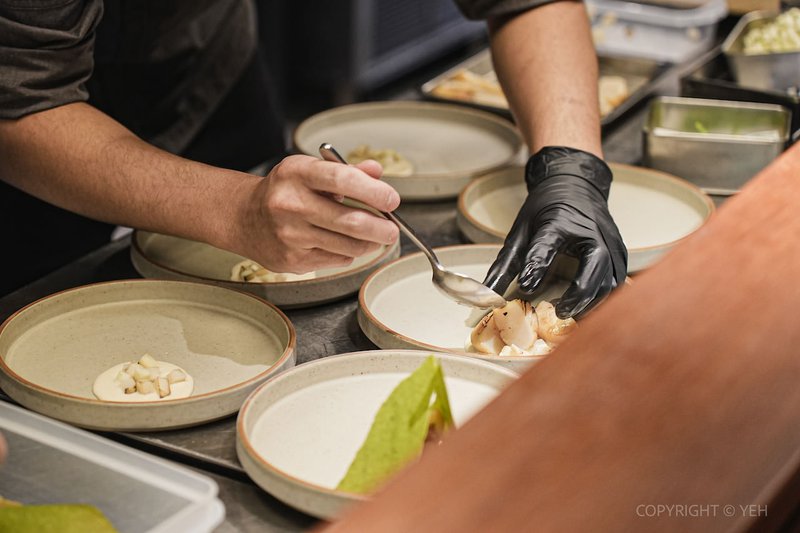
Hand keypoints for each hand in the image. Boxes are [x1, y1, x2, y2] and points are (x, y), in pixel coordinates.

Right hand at [235, 155, 399, 272]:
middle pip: (350, 221)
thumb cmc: (284, 191)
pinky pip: (336, 260)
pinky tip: (342, 243)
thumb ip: (347, 171)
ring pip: (347, 246)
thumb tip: (377, 172)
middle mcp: (290, 204)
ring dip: (368, 243)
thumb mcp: (310, 171)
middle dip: (380, 227)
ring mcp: (290, 235)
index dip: (374, 191)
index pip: (342, 179)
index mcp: (296, 174)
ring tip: (374, 237)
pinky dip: (348, 253)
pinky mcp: (292, 260)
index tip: (392, 200)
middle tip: (393, 229)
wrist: (243, 217)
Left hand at [483, 146, 626, 318]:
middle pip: (594, 267)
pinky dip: (603, 297)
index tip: (526, 288)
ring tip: (570, 312)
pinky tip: (587, 306)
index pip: (547, 246)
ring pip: (610, 280)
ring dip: (592, 301)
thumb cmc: (546, 209)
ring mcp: (610, 242)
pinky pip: (617, 281)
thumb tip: (488, 294)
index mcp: (559, 222)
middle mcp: (590, 231)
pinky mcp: (621, 252)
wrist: (576, 185)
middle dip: (578, 295)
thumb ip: (505, 264)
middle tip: (559, 312)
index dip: (536, 267)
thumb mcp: (521, 231)